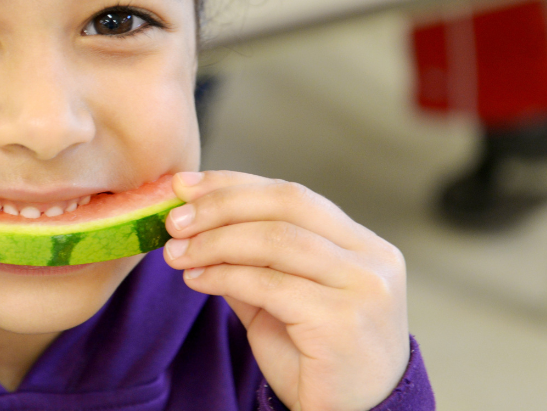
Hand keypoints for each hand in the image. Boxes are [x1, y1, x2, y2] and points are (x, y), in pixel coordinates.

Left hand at [164, 171, 408, 410]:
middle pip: (286, 205)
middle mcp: (372, 258)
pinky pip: (271, 285)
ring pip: (275, 241)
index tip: (185, 186)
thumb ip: (250, 260)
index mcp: (362, 244)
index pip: (292, 195)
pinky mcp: (343, 321)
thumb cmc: (317, 361)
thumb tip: (192, 218)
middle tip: (173, 219)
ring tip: (176, 253)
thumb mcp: (281, 300)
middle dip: (221, 206)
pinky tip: (197, 279)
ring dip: (215, 242)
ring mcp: (364, 287)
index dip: (235, 184)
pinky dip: (226, 277)